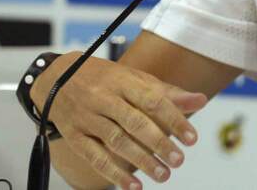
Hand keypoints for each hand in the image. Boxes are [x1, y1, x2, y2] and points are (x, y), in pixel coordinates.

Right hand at [30, 51, 207, 189]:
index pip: (153, 100)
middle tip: (179, 160)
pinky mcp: (74, 135)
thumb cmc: (104, 78)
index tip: (191, 138)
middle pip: (135, 123)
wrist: (55, 78)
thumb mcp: (135, 78)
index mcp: (123, 80)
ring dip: (141, 161)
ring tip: (163, 175)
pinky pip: (94, 157)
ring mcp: (87, 117)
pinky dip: (114, 173)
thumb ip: (167, 92)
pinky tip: (133, 185)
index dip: (174, 119)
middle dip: (159, 144)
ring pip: (116, 142)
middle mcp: (103, 98)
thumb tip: (200, 100)